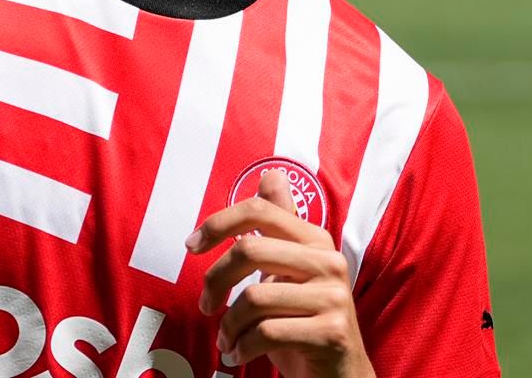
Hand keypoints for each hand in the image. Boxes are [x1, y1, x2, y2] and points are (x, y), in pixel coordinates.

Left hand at [188, 170, 374, 377]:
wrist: (341, 375)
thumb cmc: (303, 320)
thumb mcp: (288, 271)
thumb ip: (280, 225)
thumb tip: (271, 174)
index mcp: (315, 240)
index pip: (258, 210)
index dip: (217, 223)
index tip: (191, 247)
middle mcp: (329, 262)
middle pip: (249, 251)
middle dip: (214, 281)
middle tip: (205, 305)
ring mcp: (335, 298)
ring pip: (254, 297)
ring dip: (229, 325)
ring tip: (227, 339)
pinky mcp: (332, 333)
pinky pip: (267, 333)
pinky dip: (243, 347)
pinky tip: (238, 354)